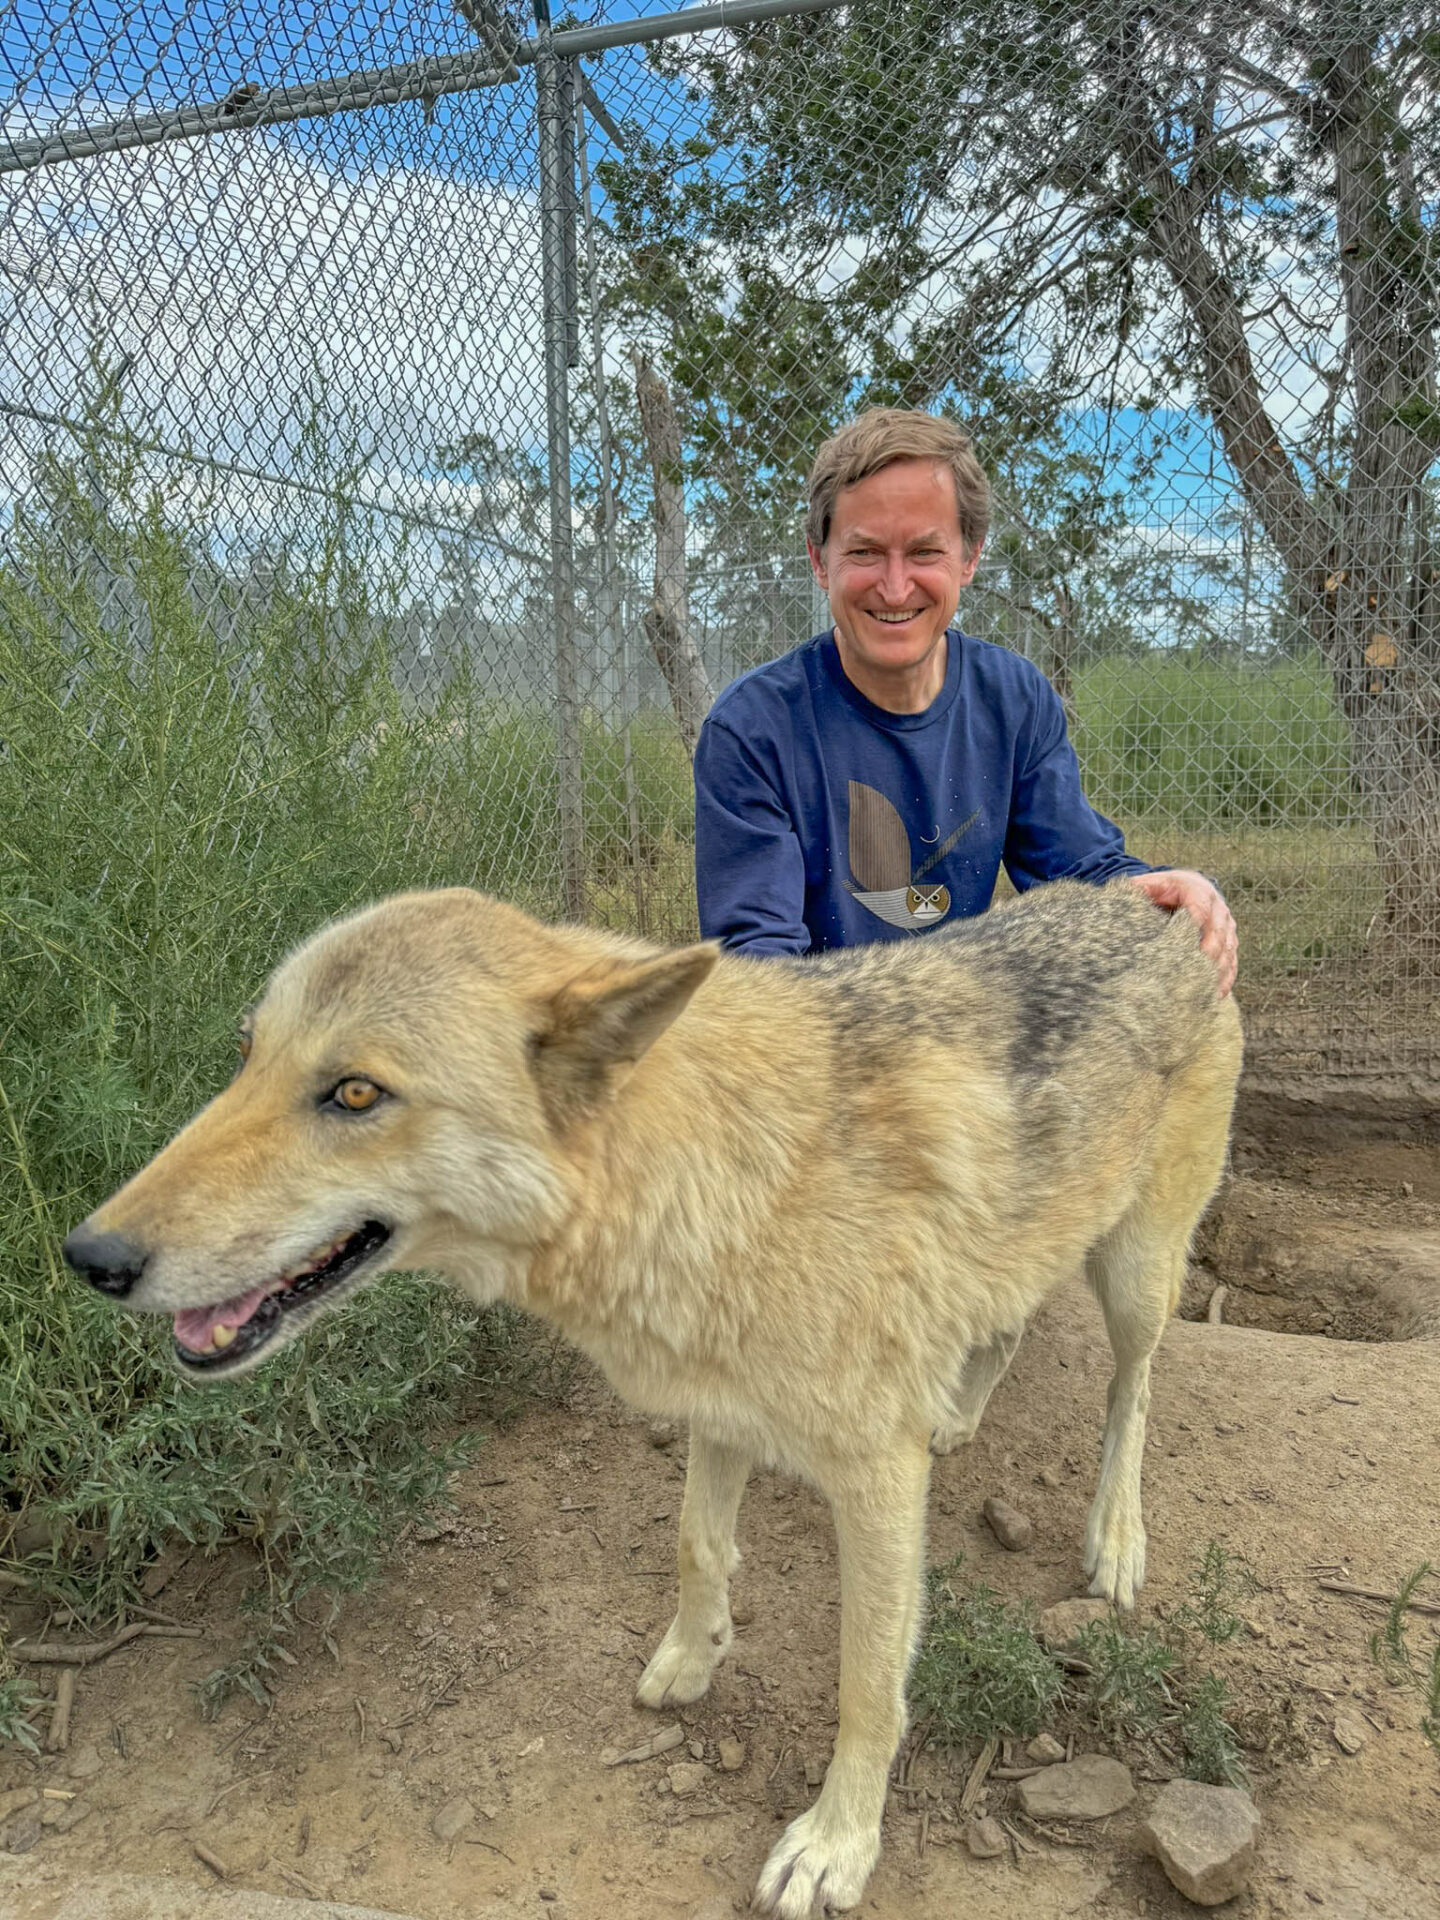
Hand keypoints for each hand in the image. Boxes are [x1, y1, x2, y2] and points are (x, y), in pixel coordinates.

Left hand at [1128, 869, 1236, 997]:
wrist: (1185, 888)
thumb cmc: (1162, 890)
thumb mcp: (1149, 885)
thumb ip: (1137, 889)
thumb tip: (1118, 899)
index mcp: (1197, 889)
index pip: (1199, 908)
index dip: (1194, 927)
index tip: (1186, 947)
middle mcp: (1217, 907)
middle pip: (1218, 932)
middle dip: (1209, 954)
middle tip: (1197, 975)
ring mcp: (1227, 925)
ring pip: (1228, 949)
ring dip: (1218, 970)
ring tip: (1206, 990)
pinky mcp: (1230, 941)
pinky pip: (1232, 960)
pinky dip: (1226, 978)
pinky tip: (1216, 994)